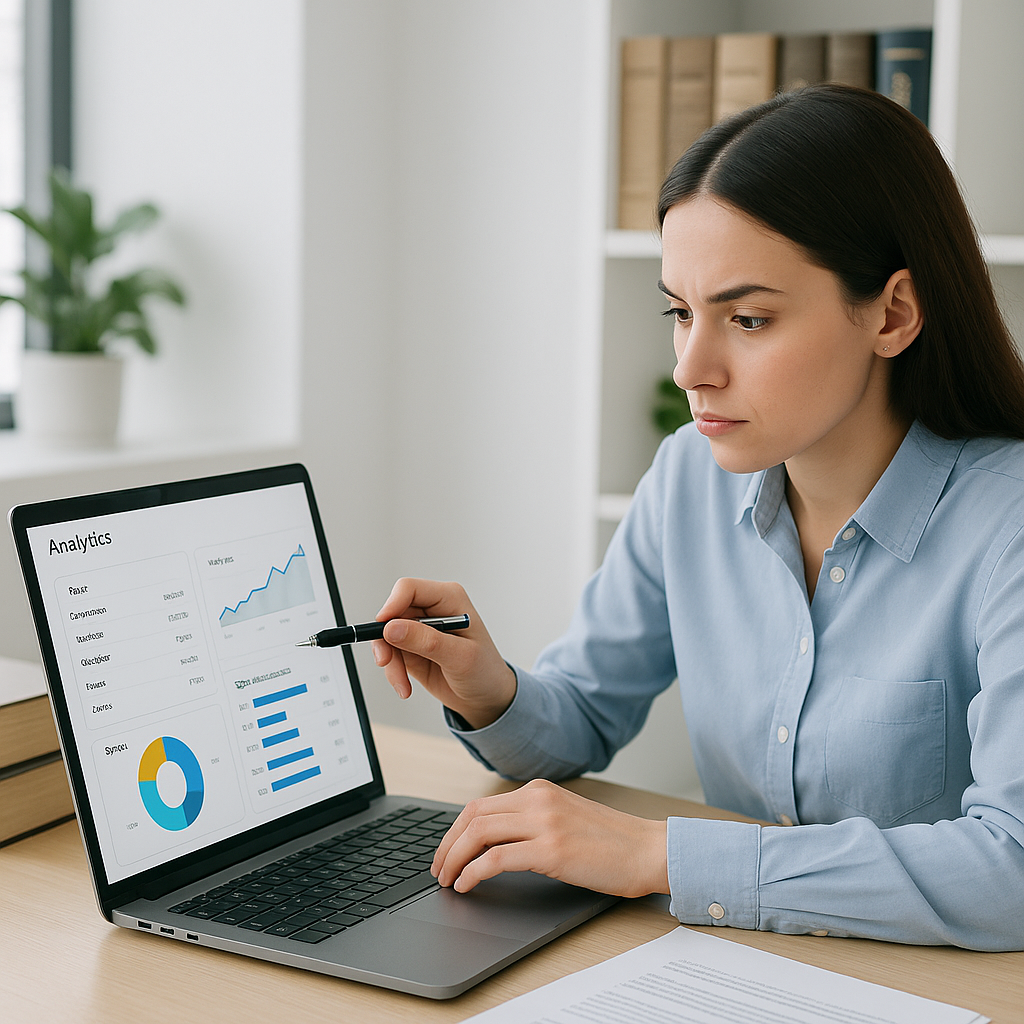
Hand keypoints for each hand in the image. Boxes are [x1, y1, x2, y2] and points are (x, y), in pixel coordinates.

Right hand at [373, 578, 516, 728]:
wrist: (485, 697)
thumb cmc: (484, 672)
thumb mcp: (460, 657)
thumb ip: (427, 641)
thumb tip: (392, 628)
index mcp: (449, 599)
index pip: (409, 589)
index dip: (391, 606)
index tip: (383, 630)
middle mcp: (432, 609)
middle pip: (392, 613)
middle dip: (386, 641)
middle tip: (387, 662)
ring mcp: (420, 628)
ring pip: (386, 635)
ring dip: (390, 661)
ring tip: (402, 684)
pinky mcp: (411, 646)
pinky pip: (390, 653)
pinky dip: (393, 671)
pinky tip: (405, 686)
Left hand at [431, 779, 669, 897]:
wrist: (648, 850)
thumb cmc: (612, 842)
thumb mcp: (566, 818)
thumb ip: (533, 820)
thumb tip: (493, 843)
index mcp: (540, 790)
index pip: (481, 805)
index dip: (454, 831)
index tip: (445, 852)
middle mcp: (539, 800)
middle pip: (472, 816)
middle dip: (447, 844)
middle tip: (437, 870)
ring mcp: (545, 823)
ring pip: (478, 833)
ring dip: (454, 859)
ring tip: (446, 880)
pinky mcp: (551, 849)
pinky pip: (495, 858)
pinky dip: (473, 872)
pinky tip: (467, 885)